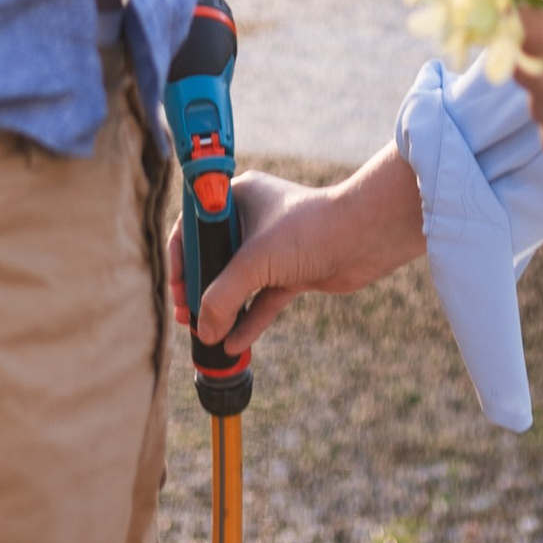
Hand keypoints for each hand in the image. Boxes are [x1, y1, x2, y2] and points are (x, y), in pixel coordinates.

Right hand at [174, 147, 425, 360]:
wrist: (365, 236)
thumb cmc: (308, 229)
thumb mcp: (254, 262)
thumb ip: (222, 298)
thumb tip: (204, 331)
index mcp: (237, 198)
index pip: (194, 225)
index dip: (181, 257)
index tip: (177, 287)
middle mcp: (253, 219)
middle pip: (214, 258)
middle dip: (200, 290)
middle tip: (188, 317)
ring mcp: (274, 248)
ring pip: (239, 283)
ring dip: (224, 309)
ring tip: (207, 336)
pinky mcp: (293, 272)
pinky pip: (263, 300)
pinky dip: (249, 321)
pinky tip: (234, 345)